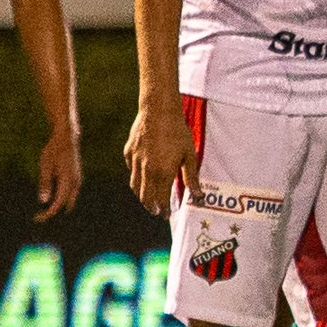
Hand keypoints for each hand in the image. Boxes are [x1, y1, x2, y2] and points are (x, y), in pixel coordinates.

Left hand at [34, 123, 81, 222]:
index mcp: (67, 181)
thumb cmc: (53, 151)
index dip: (49, 213)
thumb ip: (45, 184)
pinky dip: (63, 199)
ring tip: (45, 210)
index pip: (58, 203)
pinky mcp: (76, 177)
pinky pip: (71, 193)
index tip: (38, 218)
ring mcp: (77, 180)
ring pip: (69, 199)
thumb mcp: (45, 167)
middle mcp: (75, 183)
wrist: (67, 139)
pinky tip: (54, 198)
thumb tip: (43, 201)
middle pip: (65, 204)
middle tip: (39, 217)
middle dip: (53, 212)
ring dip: (59, 206)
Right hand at [124, 94, 191, 215]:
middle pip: (145, 197)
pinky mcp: (128, 152)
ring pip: (135, 186)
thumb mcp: (189, 155)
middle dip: (151, 207)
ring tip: (149, 199)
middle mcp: (146, 170)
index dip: (164, 210)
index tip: (166, 215)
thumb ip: (191, 177)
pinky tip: (143, 177)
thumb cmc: (177, 132)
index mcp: (162, 173)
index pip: (160, 200)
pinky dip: (136, 177)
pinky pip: (131, 170)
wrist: (158, 111)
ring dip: (142, 196)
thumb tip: (198, 196)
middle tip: (157, 211)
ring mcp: (135, 161)